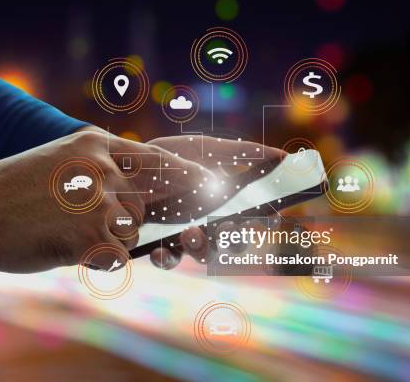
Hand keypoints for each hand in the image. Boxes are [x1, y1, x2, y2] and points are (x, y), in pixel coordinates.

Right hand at [0, 130, 213, 293]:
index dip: (188, 174)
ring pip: (130, 232)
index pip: (158, 159)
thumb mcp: (58, 162)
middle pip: (145, 203)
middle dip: (129, 218)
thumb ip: (98, 171)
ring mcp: (102, 201)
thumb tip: (135, 198)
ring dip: (103, 239)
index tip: (212, 183)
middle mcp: (105, 167)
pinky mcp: (96, 235)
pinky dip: (92, 258)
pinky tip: (59, 243)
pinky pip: (114, 255)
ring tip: (60, 229)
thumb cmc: (10, 192)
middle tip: (92, 219)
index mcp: (95, 144)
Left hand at [146, 135, 284, 268]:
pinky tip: (160, 249)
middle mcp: (210, 223)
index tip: (268, 215)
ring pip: (205, 254)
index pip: (255, 218)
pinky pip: (168, 259)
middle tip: (227, 228)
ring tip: (190, 233)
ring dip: (203, 248)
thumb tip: (283, 156)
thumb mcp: (206, 150)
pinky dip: (166, 258)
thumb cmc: (172, 157)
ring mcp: (185, 236)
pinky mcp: (159, 244)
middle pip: (235, 243)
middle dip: (236, 241)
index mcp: (226, 203)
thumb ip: (242, 153)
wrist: (126, 164)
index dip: (266, 221)